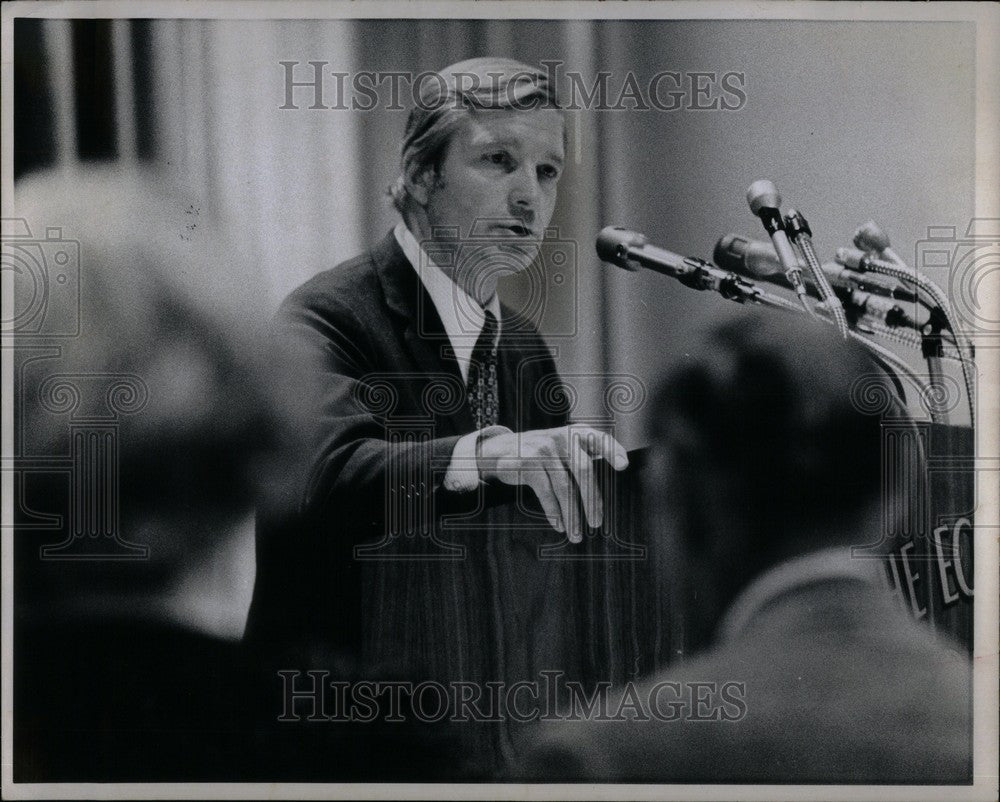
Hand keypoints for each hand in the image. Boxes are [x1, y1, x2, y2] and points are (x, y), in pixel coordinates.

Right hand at [477, 426, 628, 542]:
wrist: (501, 449)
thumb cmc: (542, 453)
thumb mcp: (563, 448)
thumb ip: (584, 457)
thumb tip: (604, 492)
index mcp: (576, 433)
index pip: (599, 439)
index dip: (612, 450)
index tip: (624, 465)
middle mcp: (561, 438)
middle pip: (583, 470)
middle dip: (592, 500)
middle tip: (597, 522)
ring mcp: (543, 450)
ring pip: (564, 487)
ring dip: (572, 514)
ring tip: (576, 534)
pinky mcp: (527, 463)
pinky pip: (545, 493)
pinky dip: (554, 512)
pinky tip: (559, 525)